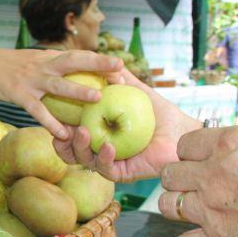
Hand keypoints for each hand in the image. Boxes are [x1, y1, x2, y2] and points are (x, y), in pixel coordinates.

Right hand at [0, 49, 123, 137]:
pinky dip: (50, 123)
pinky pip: (38, 111)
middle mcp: (43, 65)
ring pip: (58, 84)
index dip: (100, 60)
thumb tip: (76, 75)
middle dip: (98, 63)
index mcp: (49, 57)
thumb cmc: (8, 65)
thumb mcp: (33, 60)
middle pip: (74, 61)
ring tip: (98, 97)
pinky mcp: (18, 94)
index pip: (79, 55)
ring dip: (78, 90)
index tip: (121, 66)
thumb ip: (53, 66)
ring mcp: (31, 79)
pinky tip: (63, 135)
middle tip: (120, 68)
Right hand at [52, 70, 200, 181]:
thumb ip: (121, 79)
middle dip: (62, 144)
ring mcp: (112, 163)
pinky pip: (108, 171)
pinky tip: (109, 146)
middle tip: (62, 130)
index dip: (59, 127)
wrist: (183, 132)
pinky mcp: (125, 174)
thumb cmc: (160, 114)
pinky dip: (105, 158)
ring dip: (80, 148)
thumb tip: (106, 61)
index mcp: (99, 133)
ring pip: (86, 162)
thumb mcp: (136, 92)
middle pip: (72, 152)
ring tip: (83, 133)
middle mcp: (101, 150)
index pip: (71, 133)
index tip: (54, 114)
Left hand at [159, 84, 237, 236]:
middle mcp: (211, 176)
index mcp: (228, 144)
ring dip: (177, 204)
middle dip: (179, 174)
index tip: (208, 156)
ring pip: (168, 206)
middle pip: (170, 173)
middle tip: (198, 180)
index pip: (185, 144)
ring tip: (194, 206)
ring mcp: (211, 210)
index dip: (194, 149)